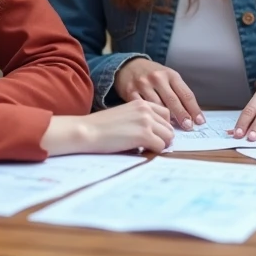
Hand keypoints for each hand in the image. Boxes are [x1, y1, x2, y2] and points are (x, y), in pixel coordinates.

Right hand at [42, 101, 173, 154]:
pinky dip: (153, 152)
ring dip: (159, 145)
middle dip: (162, 138)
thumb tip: (156, 134)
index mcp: (141, 103)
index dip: (162, 127)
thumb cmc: (101, 126)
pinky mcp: (143, 135)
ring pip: (168, 137)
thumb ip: (140, 119)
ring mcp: (146, 121)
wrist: (86, 131)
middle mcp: (146, 109)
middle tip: (150, 146)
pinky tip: (140, 151)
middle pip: (169, 127)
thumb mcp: (124, 115)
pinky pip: (160, 146)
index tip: (156, 136)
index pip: (166, 114)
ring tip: (145, 149)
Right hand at [113, 58, 204, 129]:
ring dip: (166, 119)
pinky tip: (154, 125)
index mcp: (170, 74)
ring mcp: (143, 84)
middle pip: (173, 101)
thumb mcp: (167, 77)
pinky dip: (150, 117)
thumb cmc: (152, 75)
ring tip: (172, 130)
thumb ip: (177, 92)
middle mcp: (157, 78)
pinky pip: (143, 108)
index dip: (194, 109)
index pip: (186, 94)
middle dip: (182, 116)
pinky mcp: (130, 92)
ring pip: (158, 106)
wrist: (127, 66)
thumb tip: (190, 114)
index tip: (200, 121)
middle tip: (189, 127)